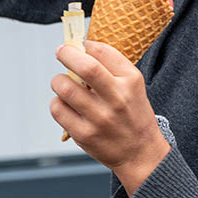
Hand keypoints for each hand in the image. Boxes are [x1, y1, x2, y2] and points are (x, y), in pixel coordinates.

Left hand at [51, 41, 170, 193]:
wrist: (140, 153)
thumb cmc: (133, 113)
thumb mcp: (133, 85)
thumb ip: (112, 65)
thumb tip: (82, 47)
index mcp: (130, 82)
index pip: (103, 52)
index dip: (86, 45)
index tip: (79, 45)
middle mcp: (117, 99)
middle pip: (86, 68)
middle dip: (67, 54)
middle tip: (61, 51)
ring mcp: (100, 119)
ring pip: (65, 89)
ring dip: (58, 80)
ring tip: (62, 82)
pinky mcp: (84, 134)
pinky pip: (58, 110)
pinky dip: (57, 102)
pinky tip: (64, 104)